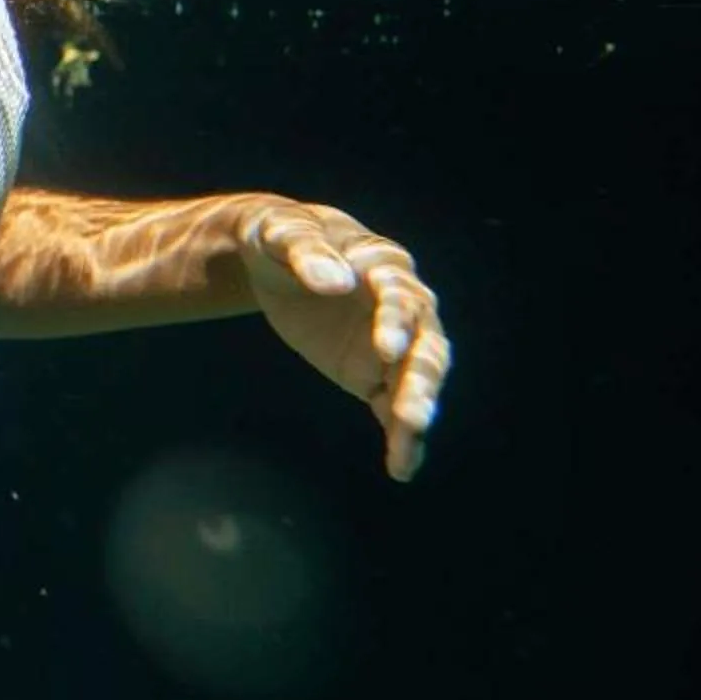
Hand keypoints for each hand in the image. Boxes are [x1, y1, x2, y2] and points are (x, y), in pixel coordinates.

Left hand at [238, 199, 450, 480]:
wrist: (275, 257)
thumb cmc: (281, 235)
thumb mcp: (281, 232)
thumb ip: (306, 251)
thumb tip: (335, 281)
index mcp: (383, 266)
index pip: (400, 297)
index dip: (395, 322)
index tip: (386, 349)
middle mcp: (401, 308)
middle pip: (424, 346)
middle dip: (420, 380)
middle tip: (413, 415)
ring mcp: (392, 344)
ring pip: (416, 380)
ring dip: (415, 412)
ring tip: (407, 448)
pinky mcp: (373, 373)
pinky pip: (392, 406)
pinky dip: (400, 436)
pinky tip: (402, 467)